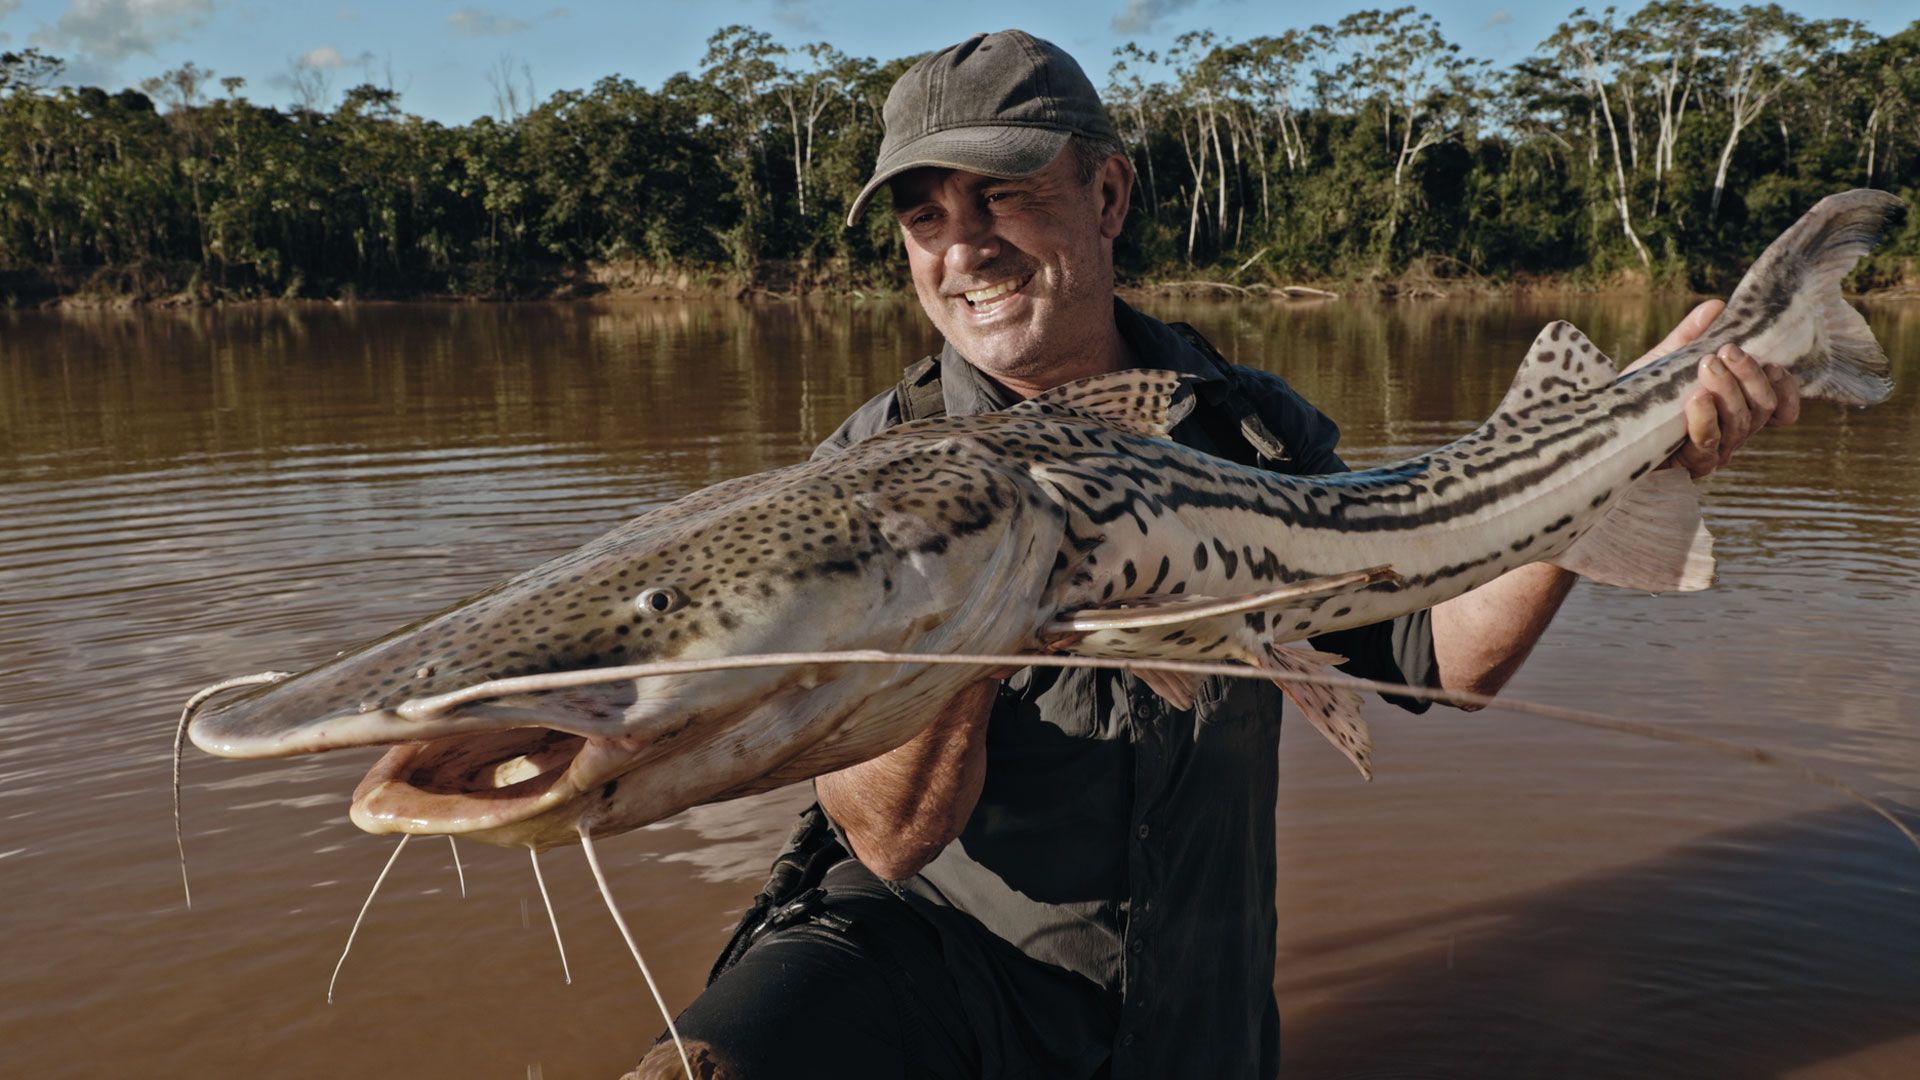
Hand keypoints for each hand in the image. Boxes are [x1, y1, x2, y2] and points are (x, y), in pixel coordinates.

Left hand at [1625, 299, 1801, 478]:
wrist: (1605, 425)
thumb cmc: (1642, 394)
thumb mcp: (1667, 361)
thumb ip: (1691, 336)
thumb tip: (1716, 306)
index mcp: (1737, 407)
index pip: (1781, 407)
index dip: (1787, 389)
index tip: (1775, 365)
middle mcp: (1733, 431)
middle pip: (1763, 408)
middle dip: (1750, 376)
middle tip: (1728, 351)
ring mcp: (1715, 450)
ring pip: (1740, 424)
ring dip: (1728, 391)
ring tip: (1707, 364)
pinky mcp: (1690, 463)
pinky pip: (1707, 443)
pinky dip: (1705, 419)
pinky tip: (1696, 398)